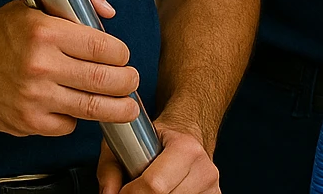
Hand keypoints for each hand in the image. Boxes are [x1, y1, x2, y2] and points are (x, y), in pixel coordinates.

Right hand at [0, 0, 139, 135]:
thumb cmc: (2, 32)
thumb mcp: (40, 3)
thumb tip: (109, 12)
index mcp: (46, 33)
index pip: (102, 47)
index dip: (121, 53)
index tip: (123, 55)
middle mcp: (40, 67)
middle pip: (103, 80)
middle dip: (127, 81)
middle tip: (132, 80)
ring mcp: (33, 98)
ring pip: (90, 107)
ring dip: (116, 109)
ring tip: (127, 106)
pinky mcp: (25, 122)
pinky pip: (66, 125)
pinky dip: (77, 118)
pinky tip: (77, 106)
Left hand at [97, 118, 218, 193]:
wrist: (188, 134)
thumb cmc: (156, 139)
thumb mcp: (127, 142)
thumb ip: (110, 170)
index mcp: (186, 148)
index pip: (154, 186)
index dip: (130, 193)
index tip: (123, 190)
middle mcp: (204, 169)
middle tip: (136, 189)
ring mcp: (212, 187)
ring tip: (152, 189)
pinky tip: (166, 192)